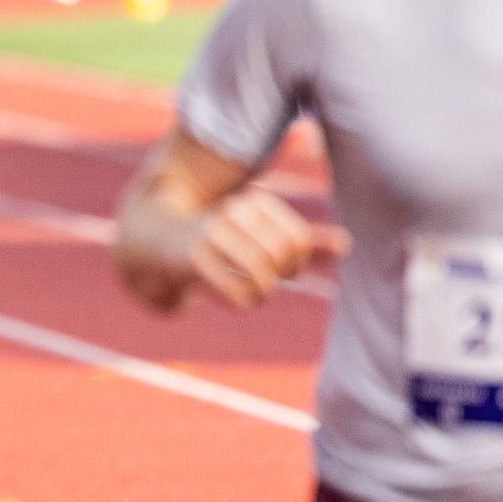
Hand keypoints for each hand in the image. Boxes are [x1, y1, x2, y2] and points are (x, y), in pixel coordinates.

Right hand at [173, 188, 348, 310]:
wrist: (157, 240)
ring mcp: (211, 233)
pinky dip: (242, 301)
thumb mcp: (261, 234)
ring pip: (260, 270)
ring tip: (256, 293)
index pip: (296, 238)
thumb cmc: (220, 238)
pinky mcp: (193, 259)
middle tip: (268, 283)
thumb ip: (303, 240)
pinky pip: (234, 290)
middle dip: (280, 276)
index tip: (284, 270)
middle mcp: (233, 211)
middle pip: (279, 254)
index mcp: (254, 200)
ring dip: (263, 292)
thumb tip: (345, 245)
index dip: (298, 262)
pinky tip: (236, 299)